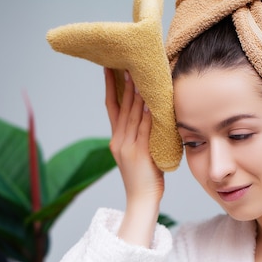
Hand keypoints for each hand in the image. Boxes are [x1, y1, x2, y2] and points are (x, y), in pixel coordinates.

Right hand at [104, 67, 163, 245]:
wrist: (141, 201)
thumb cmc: (144, 179)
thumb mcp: (137, 155)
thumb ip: (139, 135)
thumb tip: (149, 115)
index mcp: (116, 139)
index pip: (112, 107)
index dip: (110, 86)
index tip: (110, 67)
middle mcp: (118, 140)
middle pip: (120, 105)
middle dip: (123, 82)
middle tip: (125, 60)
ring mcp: (128, 145)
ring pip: (132, 113)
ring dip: (136, 91)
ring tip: (138, 71)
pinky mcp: (139, 151)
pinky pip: (145, 126)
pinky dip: (148, 110)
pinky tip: (151, 96)